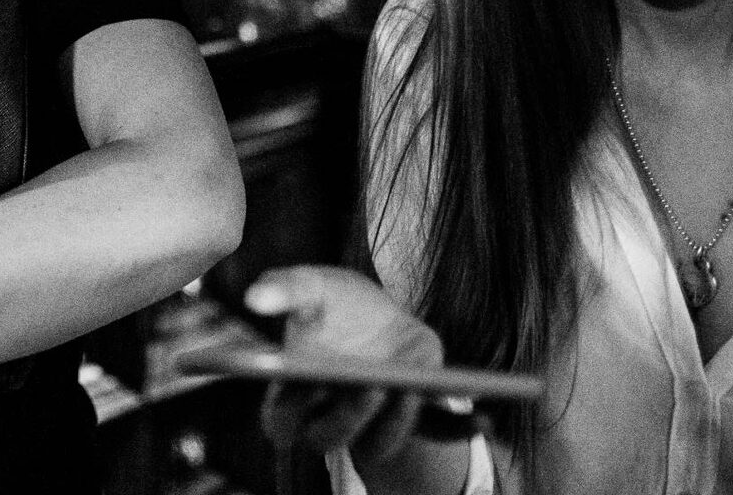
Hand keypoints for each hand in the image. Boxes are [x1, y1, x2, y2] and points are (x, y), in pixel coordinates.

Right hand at [249, 265, 445, 462]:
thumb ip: (284, 289)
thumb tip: (254, 296)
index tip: (307, 382)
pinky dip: (459, 431)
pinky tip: (478, 415)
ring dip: (395, 423)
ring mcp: (372, 425)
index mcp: (292, 392)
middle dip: (349, 415)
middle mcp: (327, 418)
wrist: (379, 315)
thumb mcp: (311, 286)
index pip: (278, 421)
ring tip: (413, 389)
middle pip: (327, 438)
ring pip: (377, 445)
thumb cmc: (336, 304)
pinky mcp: (414, 421)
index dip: (289, 413)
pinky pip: (436, 436)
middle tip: (370, 385)